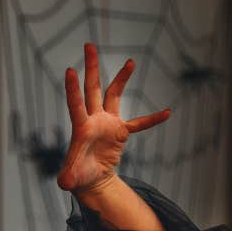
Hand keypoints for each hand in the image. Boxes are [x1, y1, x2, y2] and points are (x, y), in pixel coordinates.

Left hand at [57, 43, 170, 193]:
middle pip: (92, 88)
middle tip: (89, 46)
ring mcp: (107, 122)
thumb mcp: (71, 178)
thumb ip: (67, 178)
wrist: (91, 179)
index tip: (70, 70)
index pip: (75, 104)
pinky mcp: (120, 131)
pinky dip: (151, 119)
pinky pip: (139, 123)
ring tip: (130, 62)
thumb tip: (66, 184)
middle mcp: (93, 119)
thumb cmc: (77, 177)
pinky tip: (166, 113)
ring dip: (121, 78)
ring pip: (113, 94)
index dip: (72, 89)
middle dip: (91, 68)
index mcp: (80, 127)